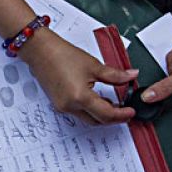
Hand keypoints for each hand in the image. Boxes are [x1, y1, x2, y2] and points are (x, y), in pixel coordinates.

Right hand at [20, 30, 135, 123]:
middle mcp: (70, 106)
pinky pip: (79, 113)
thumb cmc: (62, 55)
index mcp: (80, 97)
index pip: (106, 114)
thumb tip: (131, 76)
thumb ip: (115, 75)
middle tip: (125, 110)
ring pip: (88, 119)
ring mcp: (63, 107)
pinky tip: (97, 99)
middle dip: (113, 118)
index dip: (122, 115)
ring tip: (113, 103)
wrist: (40, 50)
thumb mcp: (93, 65)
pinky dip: (90, 110)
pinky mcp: (59, 104)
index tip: (131, 112)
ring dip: (101, 115)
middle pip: (97, 121)